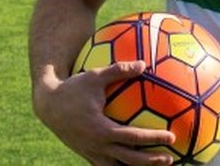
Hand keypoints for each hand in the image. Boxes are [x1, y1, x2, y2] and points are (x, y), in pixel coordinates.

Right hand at [33, 60, 175, 164]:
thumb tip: (143, 63)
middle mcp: (97, 145)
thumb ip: (118, 70)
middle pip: (129, 160)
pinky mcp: (87, 154)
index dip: (153, 138)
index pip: (133, 137)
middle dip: (151, 161)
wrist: (48, 105)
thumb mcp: (95, 76)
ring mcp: (91, 152)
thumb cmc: (73, 88)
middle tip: (170, 158)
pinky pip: (107, 165)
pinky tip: (132, 163)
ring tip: (154, 165)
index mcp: (101, 129)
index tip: (171, 137)